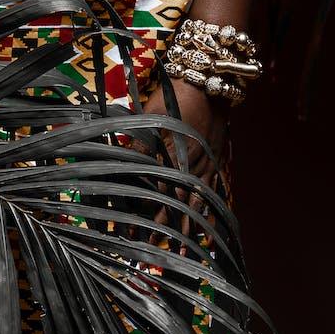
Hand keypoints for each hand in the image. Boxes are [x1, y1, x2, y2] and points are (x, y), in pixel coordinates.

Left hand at [137, 79, 230, 253]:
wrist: (208, 81)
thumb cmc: (174, 94)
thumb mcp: (151, 114)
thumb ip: (138, 139)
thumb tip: (118, 158)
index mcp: (170, 151)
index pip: (151, 188)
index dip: (139, 210)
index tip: (127, 229)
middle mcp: (189, 163)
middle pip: (171, 201)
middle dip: (158, 226)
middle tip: (147, 250)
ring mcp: (205, 164)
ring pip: (193, 203)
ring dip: (183, 227)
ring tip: (178, 252)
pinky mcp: (216, 162)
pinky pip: (212, 194)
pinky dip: (207, 213)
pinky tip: (205, 229)